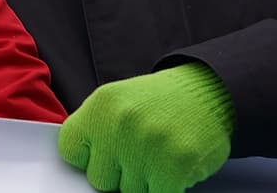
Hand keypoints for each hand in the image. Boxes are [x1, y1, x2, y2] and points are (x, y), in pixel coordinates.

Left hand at [59, 63, 233, 192]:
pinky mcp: (173, 167)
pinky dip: (164, 188)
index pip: (69, 150)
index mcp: (100, 107)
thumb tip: (83, 166)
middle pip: (99, 178)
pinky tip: (170, 168)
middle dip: (117, 173)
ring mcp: (146, 147)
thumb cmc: (159, 102)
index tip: (101, 154)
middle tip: (136, 155)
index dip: (87, 158)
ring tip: (156, 156)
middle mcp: (119, 125)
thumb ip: (96, 131)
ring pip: (128, 191)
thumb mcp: (117, 102)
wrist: (206, 93)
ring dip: (143, 181)